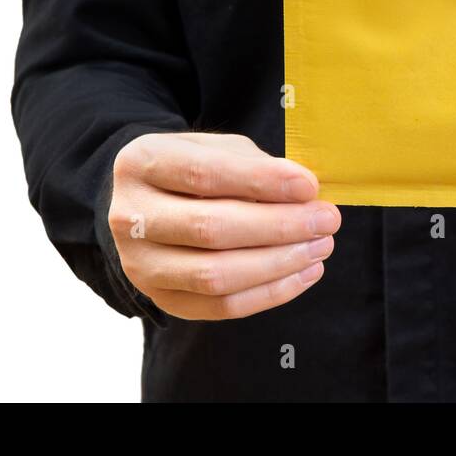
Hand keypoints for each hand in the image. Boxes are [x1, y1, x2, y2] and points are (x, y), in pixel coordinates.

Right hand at [108, 132, 339, 319]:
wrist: (151, 200)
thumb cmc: (196, 168)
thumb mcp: (219, 148)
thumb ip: (255, 166)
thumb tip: (304, 194)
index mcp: (142, 162)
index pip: (203, 174)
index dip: (262, 182)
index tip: (310, 187)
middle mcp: (129, 215)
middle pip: (210, 229)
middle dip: (279, 227)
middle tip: (326, 220)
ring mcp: (139, 264)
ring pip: (216, 275)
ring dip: (279, 264)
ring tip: (321, 247)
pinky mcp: (161, 298)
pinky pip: (221, 307)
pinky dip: (270, 293)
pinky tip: (304, 273)